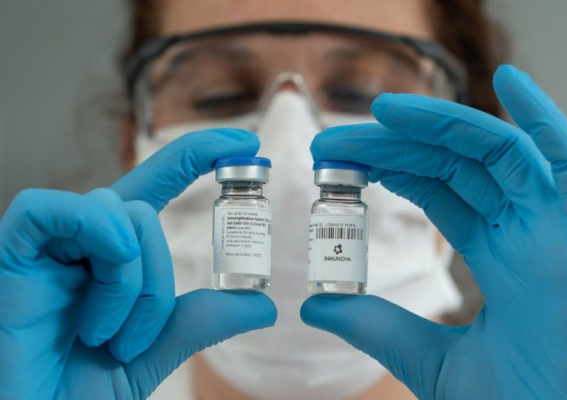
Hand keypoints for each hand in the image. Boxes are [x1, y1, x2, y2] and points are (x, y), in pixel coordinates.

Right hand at [0, 129, 276, 398]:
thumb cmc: (78, 393)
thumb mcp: (153, 352)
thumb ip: (199, 321)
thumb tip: (263, 306)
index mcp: (112, 258)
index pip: (157, 185)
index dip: (197, 156)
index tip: (246, 143)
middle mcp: (82, 244)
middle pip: (142, 209)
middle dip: (159, 277)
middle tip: (138, 339)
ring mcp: (45, 248)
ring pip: (114, 211)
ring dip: (129, 281)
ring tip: (108, 337)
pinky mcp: (9, 255)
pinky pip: (47, 209)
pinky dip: (92, 234)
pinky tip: (99, 277)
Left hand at [302, 65, 566, 397]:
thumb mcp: (429, 360)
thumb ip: (378, 326)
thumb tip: (317, 306)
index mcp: (498, 257)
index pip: (439, 191)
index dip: (391, 168)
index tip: (340, 162)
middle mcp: (525, 232)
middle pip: (456, 165)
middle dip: (396, 144)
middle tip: (337, 140)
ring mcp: (554, 229)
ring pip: (495, 152)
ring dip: (440, 124)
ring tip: (383, 109)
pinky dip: (544, 118)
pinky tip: (508, 81)